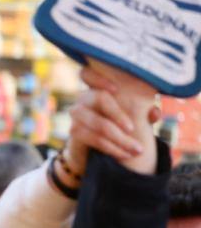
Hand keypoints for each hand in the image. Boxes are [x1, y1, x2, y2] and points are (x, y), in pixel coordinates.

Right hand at [69, 61, 158, 175]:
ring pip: (100, 124)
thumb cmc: (118, 124)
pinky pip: (95, 139)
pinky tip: (125, 154)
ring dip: (121, 138)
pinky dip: (113, 148)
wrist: (95, 149)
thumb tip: (154, 113)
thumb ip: (144, 110)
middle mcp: (84, 98)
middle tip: (134, 129)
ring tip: (137, 149)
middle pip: (100, 98)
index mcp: (98, 87)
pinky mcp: (74, 132)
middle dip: (119, 115)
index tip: (116, 89)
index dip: (99, 78)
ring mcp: (76, 114)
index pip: (88, 73)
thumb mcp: (134, 115)